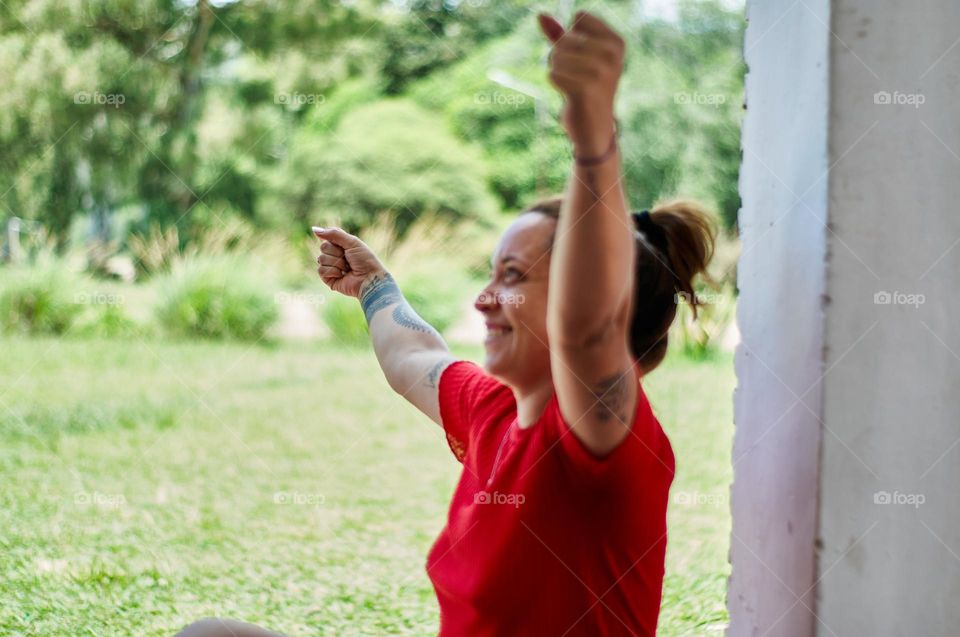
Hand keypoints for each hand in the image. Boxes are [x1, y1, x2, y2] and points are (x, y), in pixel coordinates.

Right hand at [312, 226, 387, 297]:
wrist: (370, 279)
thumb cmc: (365, 260)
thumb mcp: (352, 242)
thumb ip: (334, 234)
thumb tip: (314, 229)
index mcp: (341, 246)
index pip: (328, 237)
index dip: (336, 241)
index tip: (346, 246)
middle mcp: (334, 256)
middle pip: (323, 247)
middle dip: (337, 252)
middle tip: (348, 259)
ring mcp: (331, 267)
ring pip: (321, 259)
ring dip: (336, 263)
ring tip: (347, 268)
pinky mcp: (329, 279)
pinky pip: (321, 270)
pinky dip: (333, 272)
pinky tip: (342, 275)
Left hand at [538, 11, 624, 155]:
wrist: (595, 127)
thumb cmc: (586, 88)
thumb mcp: (578, 57)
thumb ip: (560, 35)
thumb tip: (540, 15)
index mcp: (616, 42)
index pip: (579, 17)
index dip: (570, 35)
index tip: (580, 55)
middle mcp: (612, 54)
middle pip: (565, 38)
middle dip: (560, 55)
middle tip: (573, 74)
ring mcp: (601, 71)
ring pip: (557, 55)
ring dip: (556, 70)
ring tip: (571, 83)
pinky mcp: (585, 88)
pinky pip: (553, 74)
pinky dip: (555, 83)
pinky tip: (569, 93)